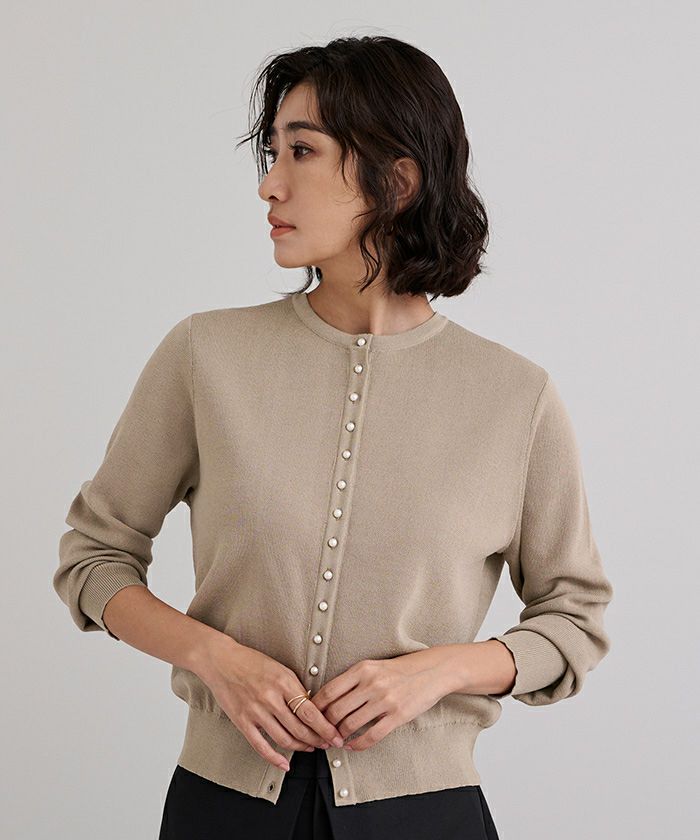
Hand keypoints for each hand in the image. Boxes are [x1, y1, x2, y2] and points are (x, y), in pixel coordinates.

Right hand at [196, 637, 344, 770]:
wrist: (222, 661)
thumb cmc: (251, 662)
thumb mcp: (280, 669)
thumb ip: (295, 688)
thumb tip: (312, 708)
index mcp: (283, 682)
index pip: (310, 712)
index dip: (325, 728)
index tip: (335, 736)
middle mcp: (270, 698)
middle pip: (300, 728)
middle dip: (317, 740)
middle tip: (326, 744)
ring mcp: (255, 711)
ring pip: (284, 739)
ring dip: (301, 747)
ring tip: (310, 747)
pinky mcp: (242, 721)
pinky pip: (261, 746)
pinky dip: (275, 758)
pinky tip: (285, 763)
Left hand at [309, 650, 447, 751]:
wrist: (432, 671)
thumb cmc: (399, 669)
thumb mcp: (373, 666)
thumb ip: (352, 679)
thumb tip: (327, 698)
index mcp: (362, 669)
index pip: (329, 691)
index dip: (315, 708)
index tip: (311, 716)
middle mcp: (371, 684)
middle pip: (336, 711)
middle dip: (325, 726)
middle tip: (322, 733)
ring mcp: (385, 700)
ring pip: (350, 725)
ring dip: (340, 736)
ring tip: (336, 740)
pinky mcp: (397, 716)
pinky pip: (371, 736)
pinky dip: (358, 744)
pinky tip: (353, 746)